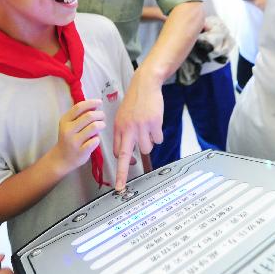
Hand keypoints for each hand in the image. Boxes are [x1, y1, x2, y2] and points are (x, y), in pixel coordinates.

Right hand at [53, 99, 104, 173]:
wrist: (61, 159)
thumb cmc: (68, 138)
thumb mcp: (69, 125)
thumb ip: (79, 115)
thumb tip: (95, 104)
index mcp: (65, 121)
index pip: (79, 107)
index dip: (91, 103)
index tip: (99, 102)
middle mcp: (68, 130)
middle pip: (89, 116)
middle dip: (100, 114)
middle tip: (102, 116)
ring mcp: (74, 142)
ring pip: (94, 127)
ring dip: (101, 125)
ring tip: (102, 126)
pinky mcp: (81, 152)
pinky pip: (95, 141)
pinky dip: (98, 138)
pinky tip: (95, 139)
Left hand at [114, 74, 163, 189]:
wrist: (145, 85)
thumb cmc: (134, 102)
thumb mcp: (122, 117)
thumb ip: (123, 134)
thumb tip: (126, 154)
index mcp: (118, 128)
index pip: (116, 153)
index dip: (119, 168)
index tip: (118, 184)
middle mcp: (128, 128)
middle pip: (126, 156)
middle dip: (122, 174)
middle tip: (121, 188)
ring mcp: (141, 126)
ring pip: (146, 148)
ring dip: (149, 143)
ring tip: (148, 130)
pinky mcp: (154, 123)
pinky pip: (158, 139)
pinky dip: (158, 135)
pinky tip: (155, 124)